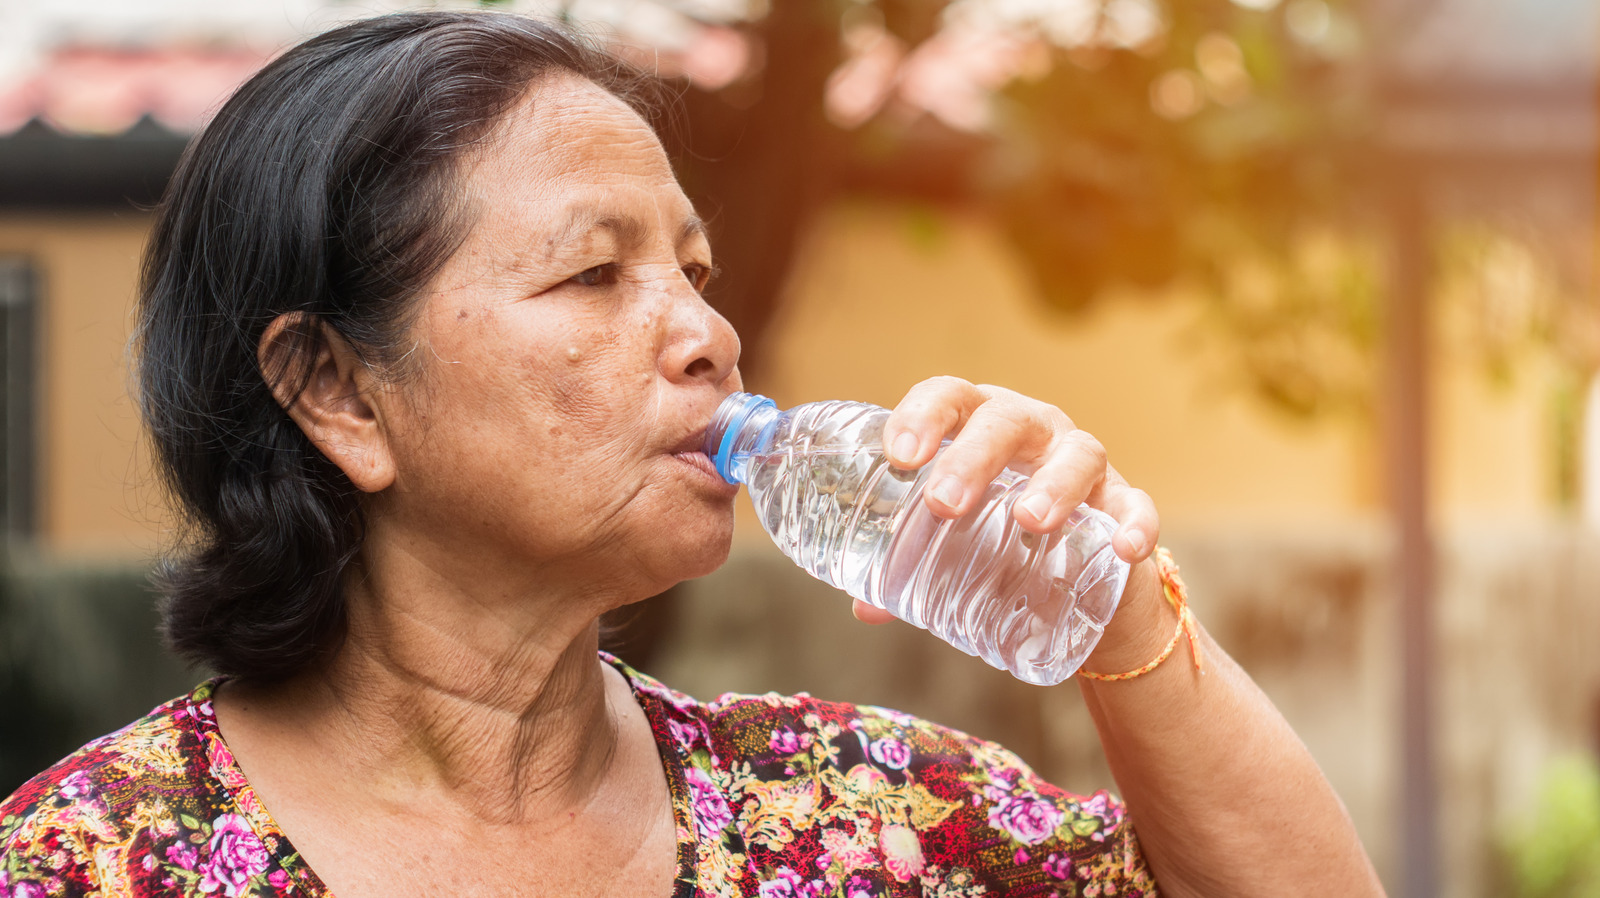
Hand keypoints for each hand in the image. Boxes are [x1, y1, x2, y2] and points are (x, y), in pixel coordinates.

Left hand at [851, 376, 1158, 623]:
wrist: (1075, 580)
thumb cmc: (996, 537)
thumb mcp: (950, 546)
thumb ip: (908, 567)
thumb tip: (863, 607)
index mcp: (978, 425)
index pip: (949, 397)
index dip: (922, 414)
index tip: (899, 455)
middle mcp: (1033, 431)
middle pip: (1005, 420)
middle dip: (973, 457)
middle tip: (943, 504)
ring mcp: (1084, 464)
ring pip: (1077, 453)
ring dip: (1052, 483)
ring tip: (1029, 520)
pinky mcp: (1125, 504)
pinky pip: (1136, 506)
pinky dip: (1133, 523)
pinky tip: (1123, 548)